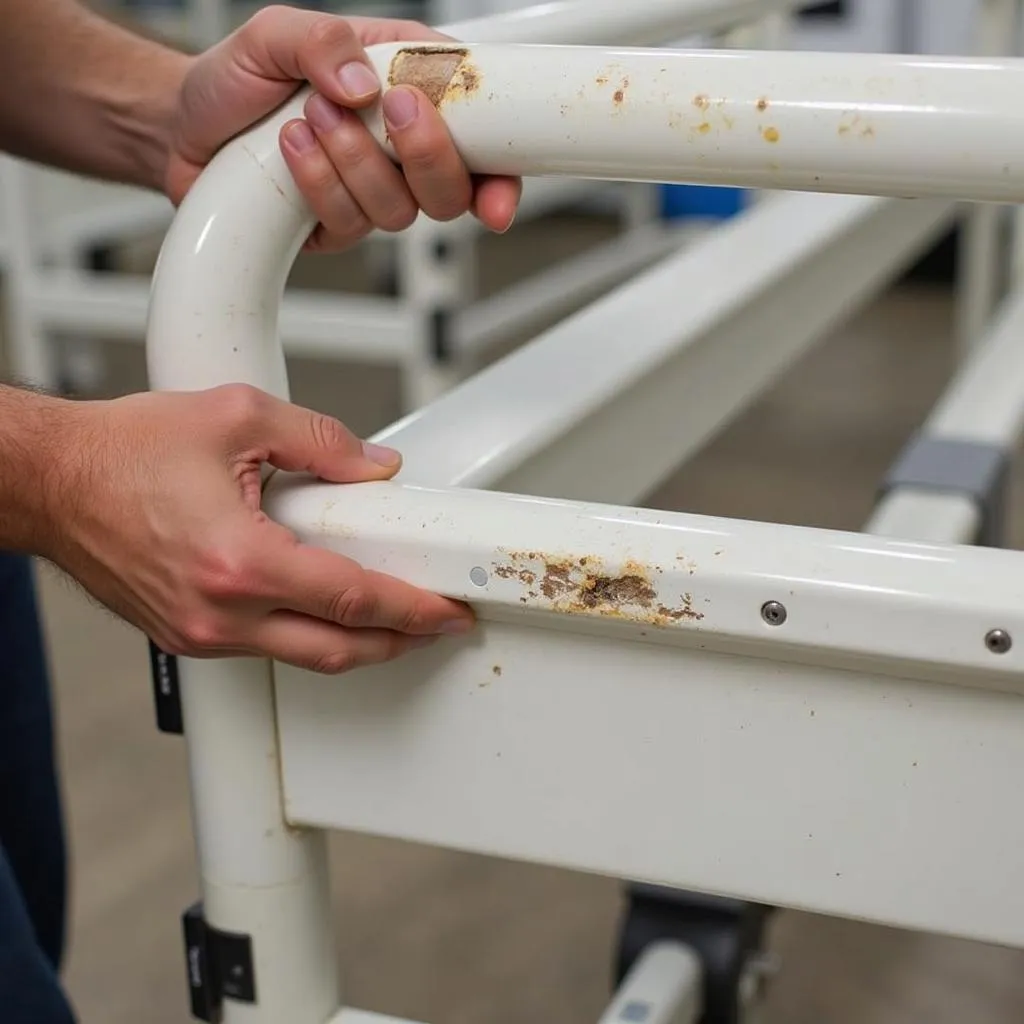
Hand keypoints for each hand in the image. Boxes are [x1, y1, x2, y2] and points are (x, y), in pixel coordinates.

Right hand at [48, 385, 473, 672]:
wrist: (51, 482)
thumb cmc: (121, 452)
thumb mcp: (237, 417)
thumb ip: (321, 442)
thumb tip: (373, 468)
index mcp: (238, 561)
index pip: (352, 599)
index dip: (412, 609)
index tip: (447, 610)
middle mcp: (220, 613)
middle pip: (338, 650)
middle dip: (399, 641)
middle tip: (436, 622)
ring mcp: (201, 634)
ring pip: (304, 657)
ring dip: (356, 641)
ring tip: (392, 613)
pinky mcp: (187, 637)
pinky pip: (266, 649)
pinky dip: (307, 634)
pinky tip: (326, 608)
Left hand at [164, 7, 521, 250]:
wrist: (182, 131)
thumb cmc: (237, 78)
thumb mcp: (274, 31)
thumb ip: (323, 39)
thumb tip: (362, 82)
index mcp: (406, 88)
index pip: (478, 130)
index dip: (501, 168)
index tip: (496, 190)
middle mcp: (397, 147)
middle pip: (453, 187)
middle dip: (424, 155)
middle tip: (388, 110)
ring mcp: (371, 191)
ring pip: (400, 211)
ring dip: (355, 165)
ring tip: (307, 121)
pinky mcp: (340, 224)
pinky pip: (351, 224)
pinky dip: (320, 187)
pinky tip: (289, 153)